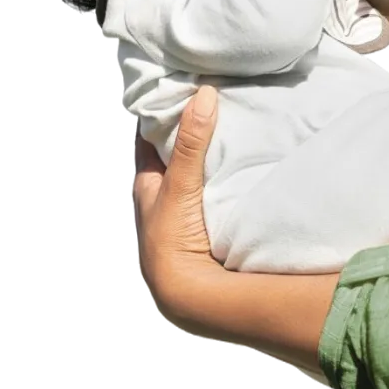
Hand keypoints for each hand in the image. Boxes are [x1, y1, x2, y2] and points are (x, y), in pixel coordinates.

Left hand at [132, 85, 339, 376]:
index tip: (177, 95)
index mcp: (148, 188)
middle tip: (210, 110)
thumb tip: (203, 94)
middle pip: (171, 163)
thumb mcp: (179, 185)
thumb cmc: (172, 239)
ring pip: (190, 183)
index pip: (147, 146)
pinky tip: (241, 176)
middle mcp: (161, 202)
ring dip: (206, 165)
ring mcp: (182, 218)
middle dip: (186, 141)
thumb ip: (192, 143)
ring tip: (231, 137)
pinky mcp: (203, 232)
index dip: (159, 122)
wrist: (187, 294)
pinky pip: (212, 201)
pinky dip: (222, 187)